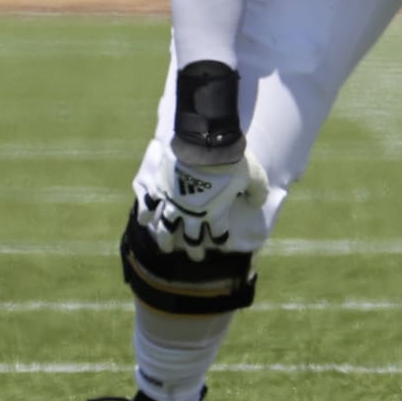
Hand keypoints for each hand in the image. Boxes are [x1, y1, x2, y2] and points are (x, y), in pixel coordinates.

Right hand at [141, 149, 269, 259]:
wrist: (208, 143)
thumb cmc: (234, 161)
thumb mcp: (256, 178)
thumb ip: (258, 193)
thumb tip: (256, 204)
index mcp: (215, 213)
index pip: (218, 234)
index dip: (219, 240)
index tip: (218, 245)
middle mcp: (193, 213)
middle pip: (192, 237)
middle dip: (194, 249)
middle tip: (195, 257)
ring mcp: (174, 201)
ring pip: (166, 227)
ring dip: (165, 240)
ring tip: (164, 247)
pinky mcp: (161, 187)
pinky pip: (149, 204)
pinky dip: (145, 212)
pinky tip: (144, 220)